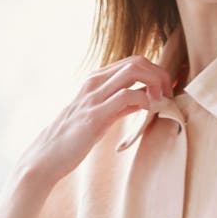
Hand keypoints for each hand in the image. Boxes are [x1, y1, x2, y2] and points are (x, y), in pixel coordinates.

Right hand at [21, 55, 174, 183]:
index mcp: (95, 80)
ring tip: (162, 102)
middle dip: (160, 76)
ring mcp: (94, 96)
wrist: (48, 156)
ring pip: (134, 71)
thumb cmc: (73, 138)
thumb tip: (144, 100)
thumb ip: (120, 105)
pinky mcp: (95, 114)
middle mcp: (94, 82)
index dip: (156, 73)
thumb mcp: (100, 115)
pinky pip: (127, 97)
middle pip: (137, 61)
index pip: (133, 61)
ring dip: (156, 84)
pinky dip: (145, 101)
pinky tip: (150, 112)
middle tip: (168, 97)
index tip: (167, 90)